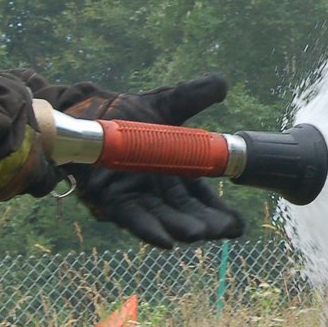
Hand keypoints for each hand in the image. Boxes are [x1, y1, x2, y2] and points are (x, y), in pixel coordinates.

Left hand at [61, 74, 245, 248]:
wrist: (88, 112)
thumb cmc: (126, 113)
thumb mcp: (165, 104)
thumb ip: (192, 97)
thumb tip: (222, 84)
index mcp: (176, 173)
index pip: (203, 199)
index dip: (221, 213)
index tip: (239, 225)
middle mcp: (158, 190)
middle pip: (187, 213)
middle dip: (207, 224)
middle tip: (225, 230)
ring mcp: (135, 197)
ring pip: (163, 219)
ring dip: (181, 228)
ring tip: (200, 234)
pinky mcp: (111, 200)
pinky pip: (132, 218)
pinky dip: (149, 230)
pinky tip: (167, 242)